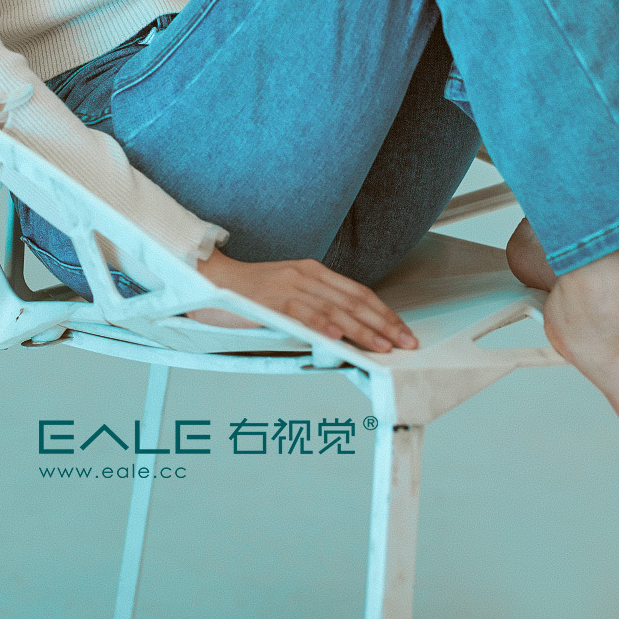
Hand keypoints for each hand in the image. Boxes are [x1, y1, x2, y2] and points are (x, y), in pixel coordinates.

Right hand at [188, 246, 417, 352]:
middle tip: (406, 343)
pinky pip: (303, 313)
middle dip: (384, 324)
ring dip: (363, 331)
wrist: (212, 278)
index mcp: (314, 270)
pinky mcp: (272, 299)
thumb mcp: (290, 291)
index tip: (404, 331)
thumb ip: (317, 305)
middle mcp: (306, 274)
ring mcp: (289, 286)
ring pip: (335, 309)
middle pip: (354, 301)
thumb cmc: (252, 292)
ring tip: (383, 347)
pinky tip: (339, 338)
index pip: (359, 292)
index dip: (384, 312)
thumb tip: (348, 333)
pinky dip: (324, 325)